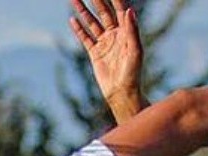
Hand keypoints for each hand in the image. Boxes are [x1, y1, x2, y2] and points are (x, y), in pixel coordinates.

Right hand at [69, 0, 143, 114]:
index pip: (119, 9)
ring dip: (83, 11)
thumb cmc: (133, 72)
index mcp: (126, 32)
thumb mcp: (135, 50)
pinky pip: (85, 38)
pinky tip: (72, 19)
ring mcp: (104, 43)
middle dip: (95, 0)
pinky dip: (78, 29)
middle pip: (103, 12)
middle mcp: (115, 34)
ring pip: (92, 23)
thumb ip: (132, 30)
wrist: (121, 93)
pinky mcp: (95, 53)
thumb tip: (129, 10)